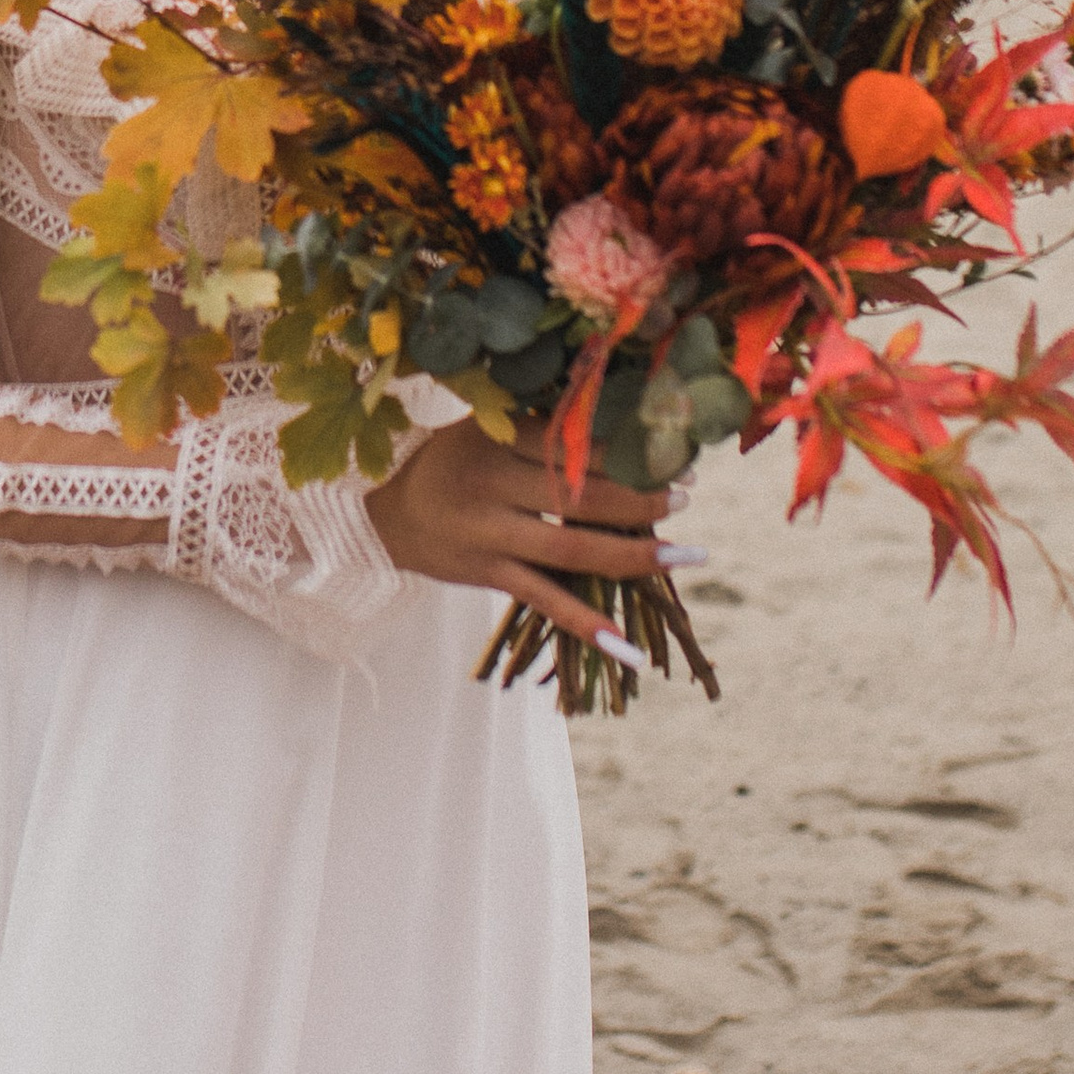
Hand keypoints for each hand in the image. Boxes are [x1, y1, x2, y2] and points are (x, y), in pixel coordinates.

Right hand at [366, 418, 679, 653]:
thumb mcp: (486, 428)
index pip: (573, 444)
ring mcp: (490, 535)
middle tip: (686, 495)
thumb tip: (626, 426)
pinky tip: (629, 646)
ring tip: (686, 553)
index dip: (626, 450)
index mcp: (497, 438)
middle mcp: (492, 484)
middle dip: (642, 497)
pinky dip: (587, 624)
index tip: (671, 452)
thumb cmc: (451, 462)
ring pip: (572, 547)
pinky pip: (545, 600)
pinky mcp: (488, 575)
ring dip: (634, 553)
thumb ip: (542, 429)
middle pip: (582, 494)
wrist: (387, 516)